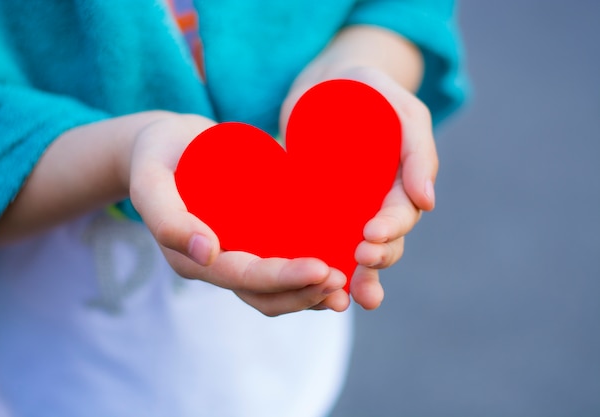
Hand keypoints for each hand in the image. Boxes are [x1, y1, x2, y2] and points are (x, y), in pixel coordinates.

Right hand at [128, 113, 349, 315]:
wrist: (166, 144)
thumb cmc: (157, 155)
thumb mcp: (151, 180)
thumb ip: (167, 216)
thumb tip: (209, 254)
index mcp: (192, 259)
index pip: (243, 278)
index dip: (283, 280)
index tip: (321, 269)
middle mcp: (215, 264)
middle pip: (264, 294)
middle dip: (304, 293)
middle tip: (342, 281)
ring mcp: (233, 253)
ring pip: (275, 289)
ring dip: (310, 293)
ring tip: (346, 284)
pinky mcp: (247, 239)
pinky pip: (278, 264)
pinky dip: (307, 273)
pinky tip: (338, 264)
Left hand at [280, 66, 437, 309]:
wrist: (326, 82)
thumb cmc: (369, 89)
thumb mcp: (399, 108)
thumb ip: (417, 149)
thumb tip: (428, 202)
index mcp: (401, 182)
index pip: (400, 212)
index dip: (390, 228)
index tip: (370, 236)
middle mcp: (376, 202)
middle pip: (383, 241)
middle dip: (376, 258)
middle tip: (360, 260)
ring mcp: (348, 210)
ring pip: (356, 251)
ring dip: (356, 277)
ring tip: (346, 296)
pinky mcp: (318, 210)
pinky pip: (321, 241)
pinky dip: (322, 264)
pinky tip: (314, 285)